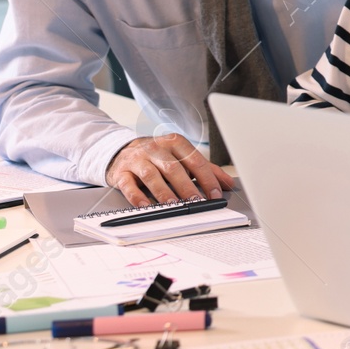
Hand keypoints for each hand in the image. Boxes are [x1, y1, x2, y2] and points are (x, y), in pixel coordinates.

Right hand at [105, 134, 233, 205]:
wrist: (121, 150)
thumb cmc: (157, 156)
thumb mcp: (181, 156)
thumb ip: (205, 169)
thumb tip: (228, 183)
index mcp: (175, 142)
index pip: (195, 161)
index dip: (207, 179)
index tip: (216, 194)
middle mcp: (156, 148)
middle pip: (174, 168)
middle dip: (187, 186)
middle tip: (197, 202)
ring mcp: (137, 159)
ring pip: (152, 175)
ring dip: (164, 192)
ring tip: (174, 205)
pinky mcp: (121, 172)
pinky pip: (129, 185)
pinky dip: (137, 196)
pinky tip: (146, 206)